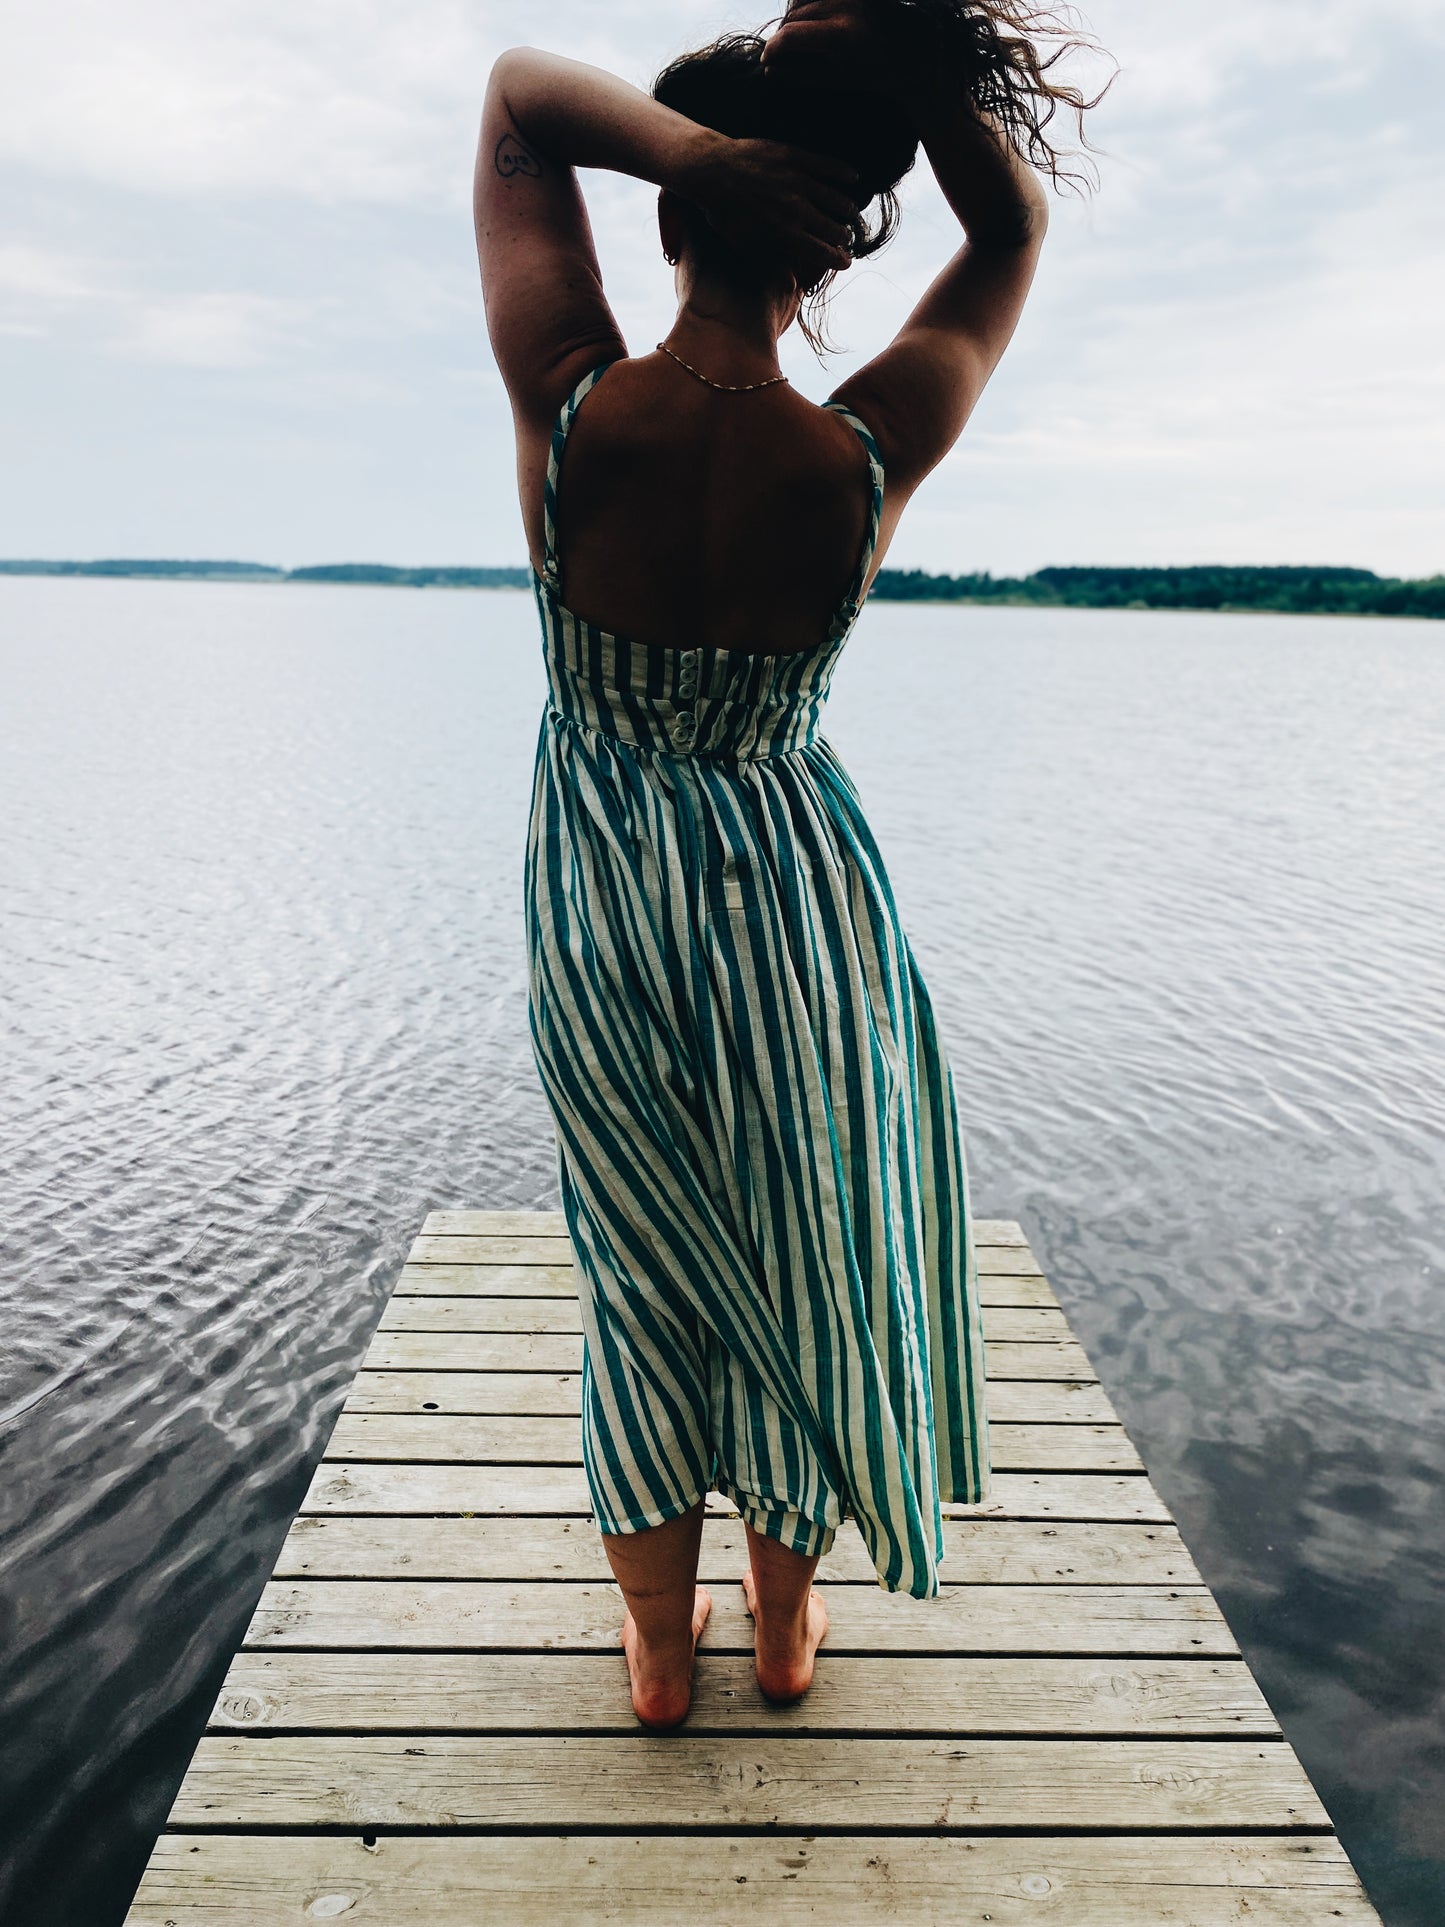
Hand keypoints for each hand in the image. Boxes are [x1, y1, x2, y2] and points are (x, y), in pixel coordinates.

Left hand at [683, 134, 859, 278]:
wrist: (711, 170)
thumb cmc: (723, 211)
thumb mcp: (743, 244)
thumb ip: (769, 260)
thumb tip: (789, 280)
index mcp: (785, 234)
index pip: (821, 252)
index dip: (837, 259)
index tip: (845, 262)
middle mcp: (796, 210)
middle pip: (832, 227)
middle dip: (843, 236)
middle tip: (846, 238)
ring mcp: (798, 182)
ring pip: (834, 198)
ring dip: (847, 208)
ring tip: (852, 213)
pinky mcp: (796, 158)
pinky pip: (827, 166)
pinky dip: (843, 172)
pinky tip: (853, 178)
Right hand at [761, 0, 896, 94]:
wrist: (909, 52)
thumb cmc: (874, 73)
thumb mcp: (837, 80)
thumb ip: (801, 75)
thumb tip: (770, 72)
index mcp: (842, 36)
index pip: (791, 36)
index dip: (772, 50)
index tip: (766, 62)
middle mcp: (843, 7)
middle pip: (792, 19)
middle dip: (782, 39)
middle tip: (781, 58)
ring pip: (800, 7)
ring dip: (793, 26)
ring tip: (798, 46)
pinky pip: (812, 0)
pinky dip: (805, 14)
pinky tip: (812, 30)